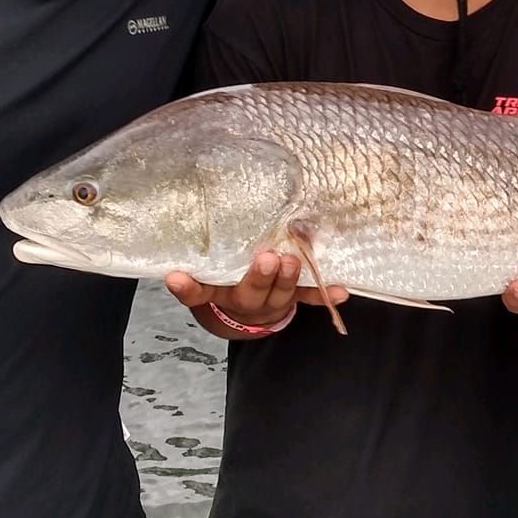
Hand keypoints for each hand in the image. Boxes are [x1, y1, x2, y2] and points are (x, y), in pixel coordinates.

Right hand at [165, 248, 347, 328]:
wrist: (244, 314)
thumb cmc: (225, 275)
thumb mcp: (212, 263)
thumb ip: (208, 244)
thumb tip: (206, 203)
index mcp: (217, 291)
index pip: (196, 293)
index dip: (186, 287)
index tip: (175, 276)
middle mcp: (243, 298)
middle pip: (248, 292)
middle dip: (258, 277)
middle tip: (266, 259)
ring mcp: (270, 301)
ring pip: (280, 295)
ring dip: (288, 280)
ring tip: (293, 261)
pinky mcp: (292, 299)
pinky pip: (310, 298)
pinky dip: (326, 294)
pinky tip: (342, 290)